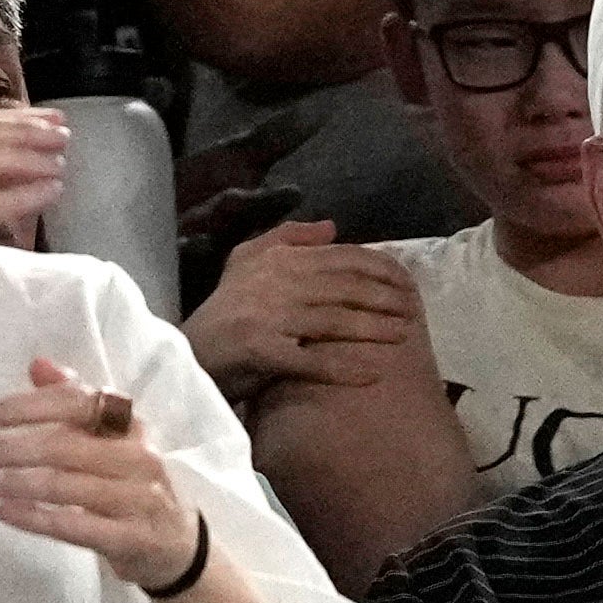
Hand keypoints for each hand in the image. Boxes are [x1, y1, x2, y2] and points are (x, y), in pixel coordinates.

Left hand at [0, 357, 205, 588]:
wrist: (179, 547)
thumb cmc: (132, 484)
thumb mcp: (110, 440)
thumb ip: (74, 402)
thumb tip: (37, 364)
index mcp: (129, 425)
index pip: (79, 402)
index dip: (32, 405)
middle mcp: (138, 456)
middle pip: (65, 446)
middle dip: (12, 449)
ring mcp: (139, 499)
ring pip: (66, 487)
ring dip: (17, 484)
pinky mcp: (132, 538)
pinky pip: (75, 527)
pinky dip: (35, 519)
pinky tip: (6, 513)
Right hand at [179, 219, 422, 404]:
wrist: (189, 354)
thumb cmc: (225, 309)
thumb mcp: (246, 261)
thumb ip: (287, 238)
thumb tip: (332, 226)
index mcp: (273, 259)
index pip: (336, 258)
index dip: (376, 267)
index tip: (406, 280)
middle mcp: (272, 283)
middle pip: (341, 289)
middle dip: (383, 298)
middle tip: (413, 310)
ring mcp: (266, 318)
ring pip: (333, 321)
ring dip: (374, 330)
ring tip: (403, 336)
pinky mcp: (261, 352)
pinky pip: (312, 361)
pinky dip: (345, 369)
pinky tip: (373, 375)